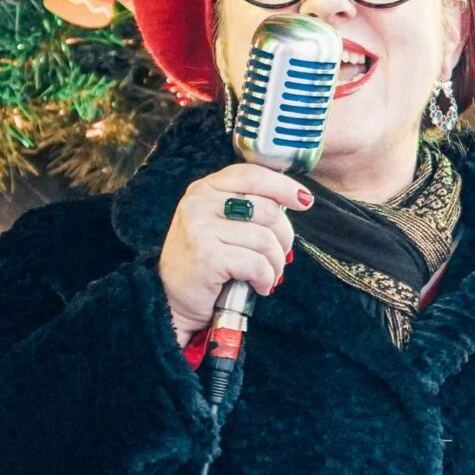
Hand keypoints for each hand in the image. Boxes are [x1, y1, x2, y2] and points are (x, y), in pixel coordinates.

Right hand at [157, 162, 313, 339]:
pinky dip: (265, 279)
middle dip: (285, 236)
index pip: (252, 175)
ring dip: (276, 263)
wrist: (171, 299)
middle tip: (282, 255)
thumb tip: (295, 200)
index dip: (283, 186)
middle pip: (267, 209)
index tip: (304, 200)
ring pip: (265, 239)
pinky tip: (260, 286)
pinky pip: (256, 264)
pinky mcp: (207, 256)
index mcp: (204, 188)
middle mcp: (199, 203)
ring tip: (270, 275)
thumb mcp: (218, 223)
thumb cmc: (204, 261)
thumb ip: (246, 206)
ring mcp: (201, 228)